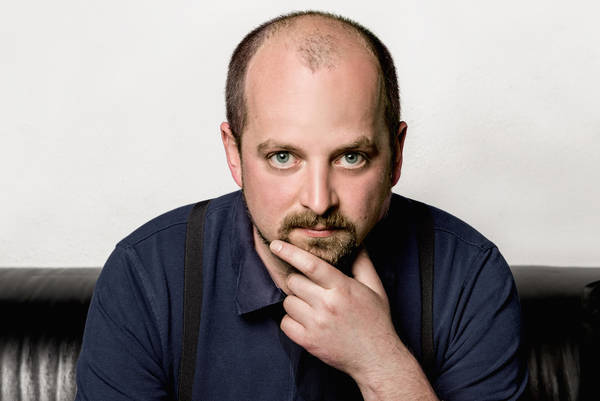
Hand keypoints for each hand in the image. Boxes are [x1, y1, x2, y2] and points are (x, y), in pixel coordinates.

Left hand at [269, 240, 400, 380]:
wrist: (376, 358)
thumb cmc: (375, 320)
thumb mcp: (375, 288)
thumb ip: (363, 263)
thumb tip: (355, 242)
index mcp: (342, 288)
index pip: (310, 265)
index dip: (290, 252)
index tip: (276, 245)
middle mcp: (327, 305)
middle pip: (293, 282)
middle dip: (298, 281)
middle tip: (310, 288)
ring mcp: (316, 325)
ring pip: (287, 302)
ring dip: (295, 301)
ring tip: (311, 306)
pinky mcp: (308, 342)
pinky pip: (285, 323)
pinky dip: (291, 320)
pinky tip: (306, 321)